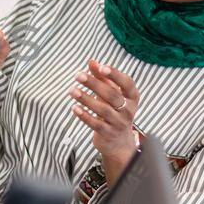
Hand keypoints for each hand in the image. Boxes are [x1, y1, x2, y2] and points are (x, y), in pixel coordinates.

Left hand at [70, 59, 141, 183]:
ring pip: (103, 109)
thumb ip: (102, 78)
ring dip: (86, 99)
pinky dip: (85, 116)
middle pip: (112, 95)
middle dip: (94, 84)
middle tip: (78, 75)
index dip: (115, 75)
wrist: (119, 142)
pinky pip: (96, 124)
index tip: (102, 67)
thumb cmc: (114, 111)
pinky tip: (74, 107)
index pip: (127, 83)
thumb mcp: (112, 94)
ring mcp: (119, 123)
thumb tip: (91, 61)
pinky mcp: (108, 133)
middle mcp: (128, 110)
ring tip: (72, 90)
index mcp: (132, 97)